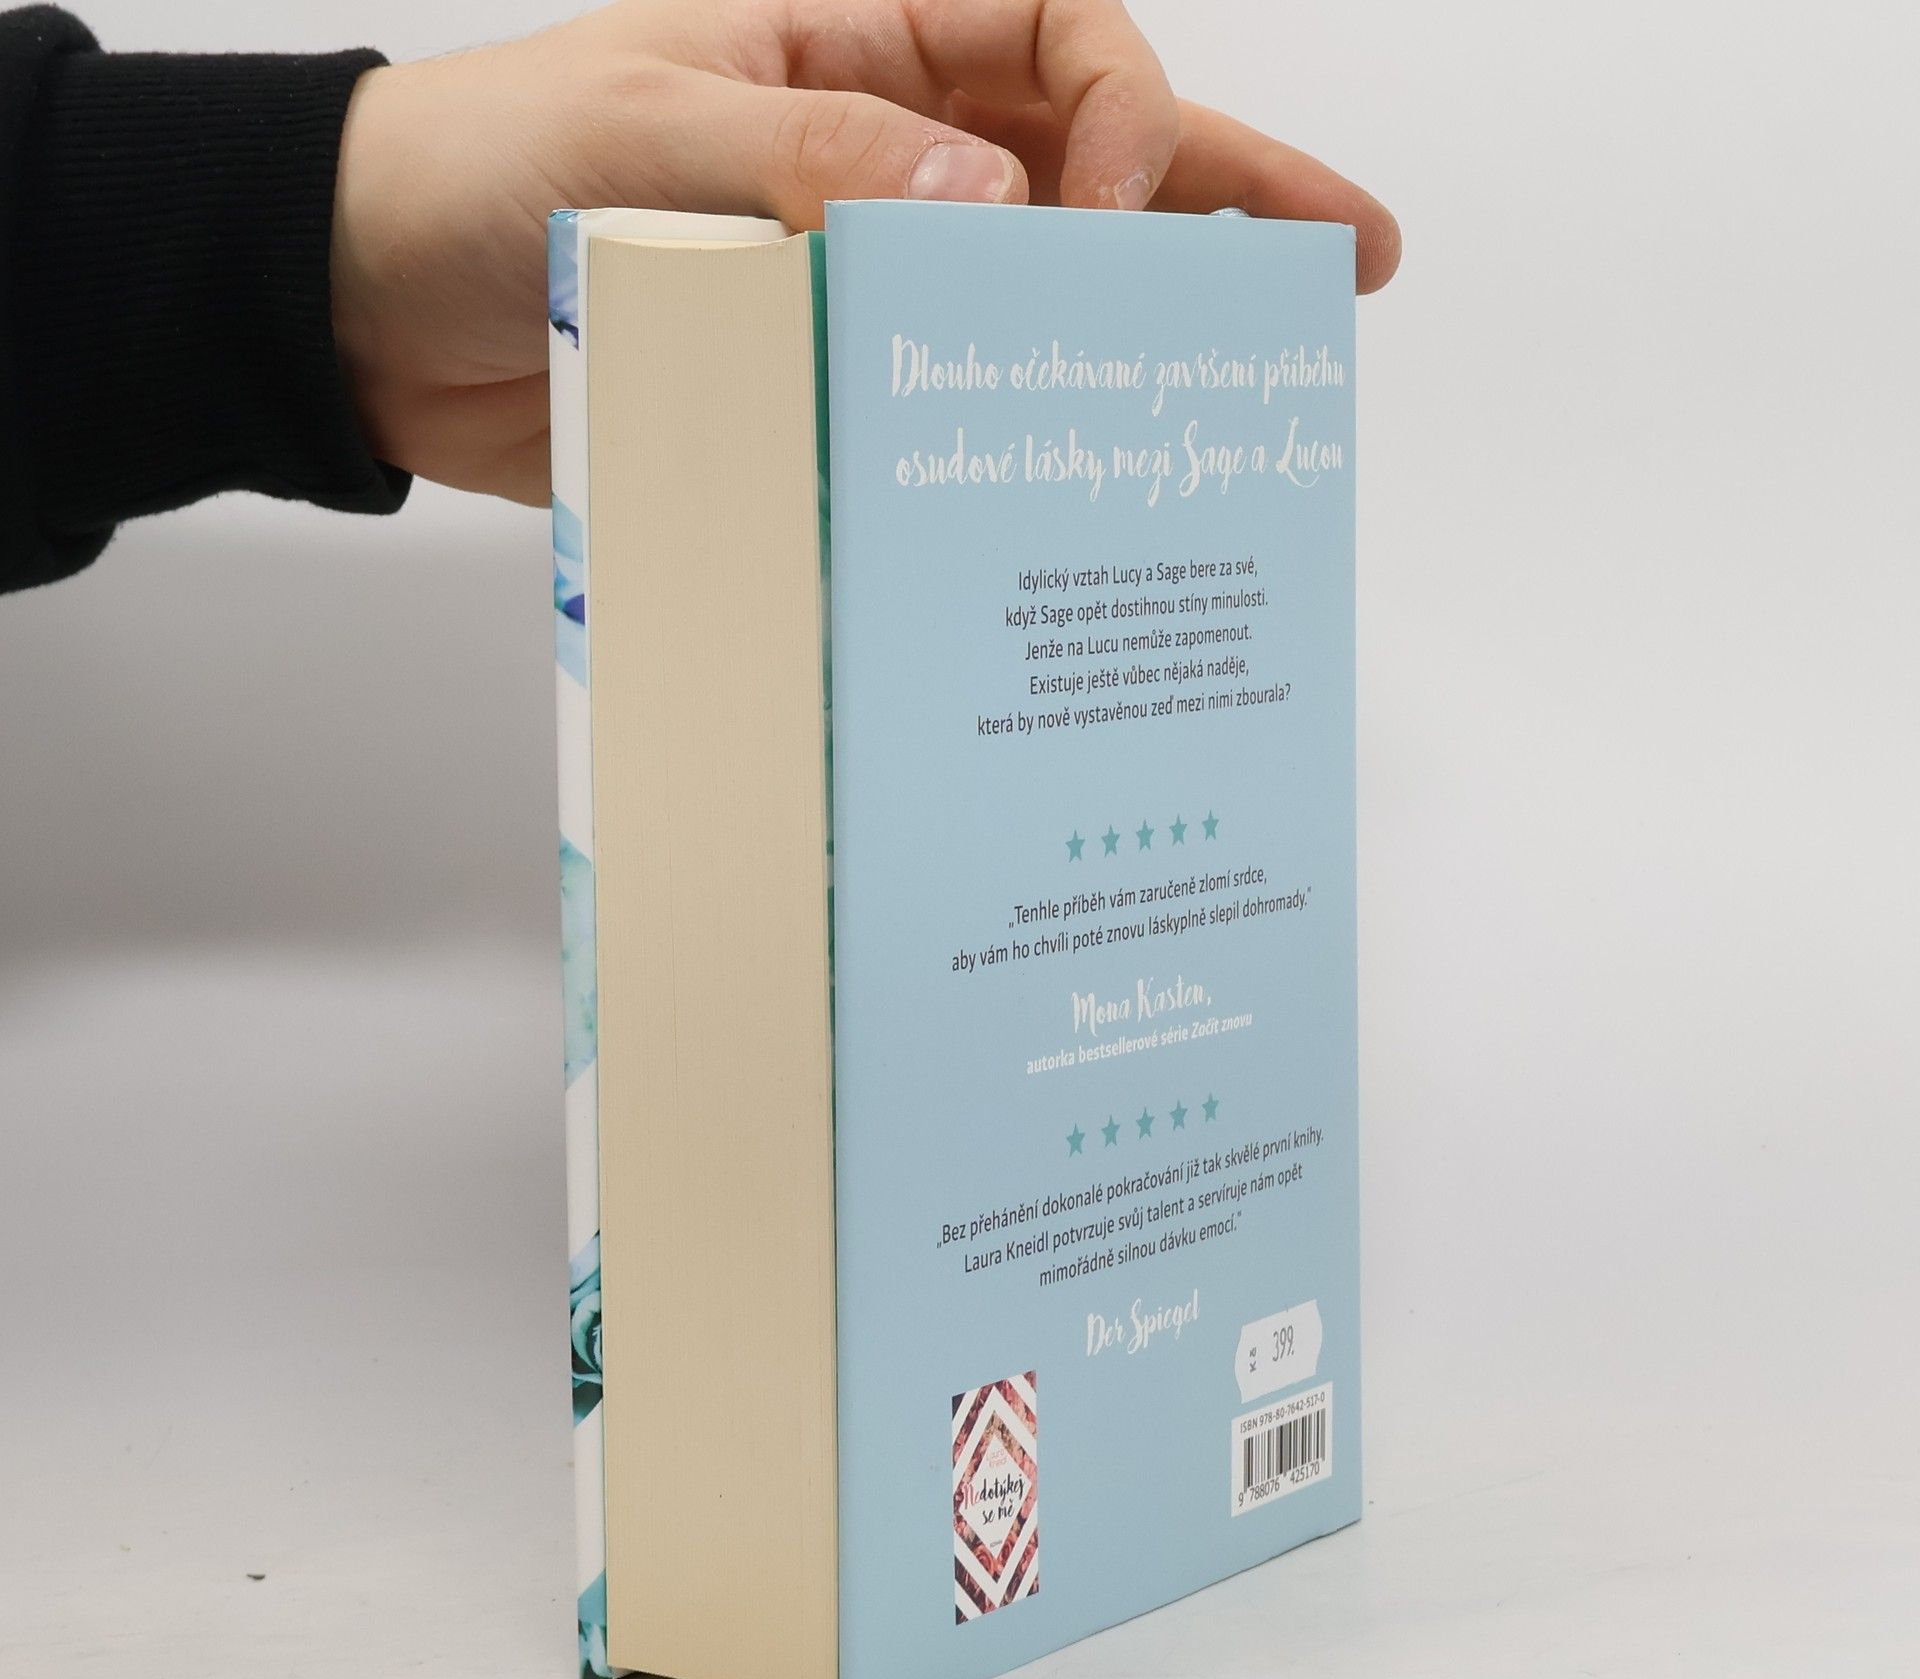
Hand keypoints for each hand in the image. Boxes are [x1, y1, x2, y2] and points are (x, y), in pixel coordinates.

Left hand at [331, 0, 1400, 505]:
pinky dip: (1020, 415)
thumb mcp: (627, 128)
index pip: (1053, 36)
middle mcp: (880, 140)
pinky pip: (950, 382)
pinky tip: (1089, 459)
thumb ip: (802, 158)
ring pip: (1044, 271)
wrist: (357, 312)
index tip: (1092, 223)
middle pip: (1096, 148)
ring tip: (1271, 351)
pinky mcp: (824, 363)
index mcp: (850, 35)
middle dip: (1226, 192)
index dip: (1116, 116)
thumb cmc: (459, 174)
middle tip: (1346, 256)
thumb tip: (986, 201)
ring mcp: (862, 260)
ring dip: (1156, 306)